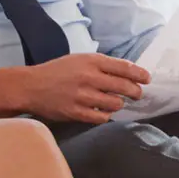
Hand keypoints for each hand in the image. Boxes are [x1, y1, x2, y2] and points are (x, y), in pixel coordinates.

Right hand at [0, 52, 151, 124]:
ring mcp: (83, 96)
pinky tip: (102, 112)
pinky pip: (102, 117)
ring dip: (119, 104)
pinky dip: (105, 115)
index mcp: (91, 61)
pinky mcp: (76, 112)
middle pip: (124, 87)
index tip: (147, 79)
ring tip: (115, 102)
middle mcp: (89, 77)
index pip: (124, 67)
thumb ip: (101, 65)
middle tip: (136, 94)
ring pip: (115, 104)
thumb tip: (127, 73)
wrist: (31, 86)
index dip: (139, 74)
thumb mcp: (79, 60)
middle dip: (135, 92)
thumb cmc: (58, 72)